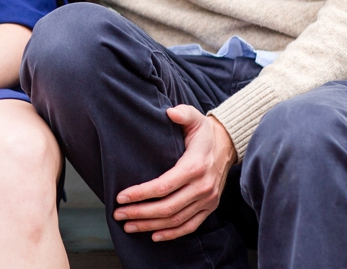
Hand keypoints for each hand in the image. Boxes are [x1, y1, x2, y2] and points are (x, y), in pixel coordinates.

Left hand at [113, 105, 236, 241]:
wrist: (227, 145)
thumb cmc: (203, 131)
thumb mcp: (194, 117)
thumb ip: (182, 113)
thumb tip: (169, 112)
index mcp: (195, 166)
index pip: (164, 186)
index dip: (141, 193)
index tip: (121, 197)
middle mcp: (203, 187)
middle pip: (167, 207)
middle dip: (140, 213)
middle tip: (118, 214)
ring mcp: (208, 200)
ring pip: (176, 219)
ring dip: (151, 225)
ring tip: (129, 225)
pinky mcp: (210, 208)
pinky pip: (191, 226)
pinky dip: (173, 233)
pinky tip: (154, 235)